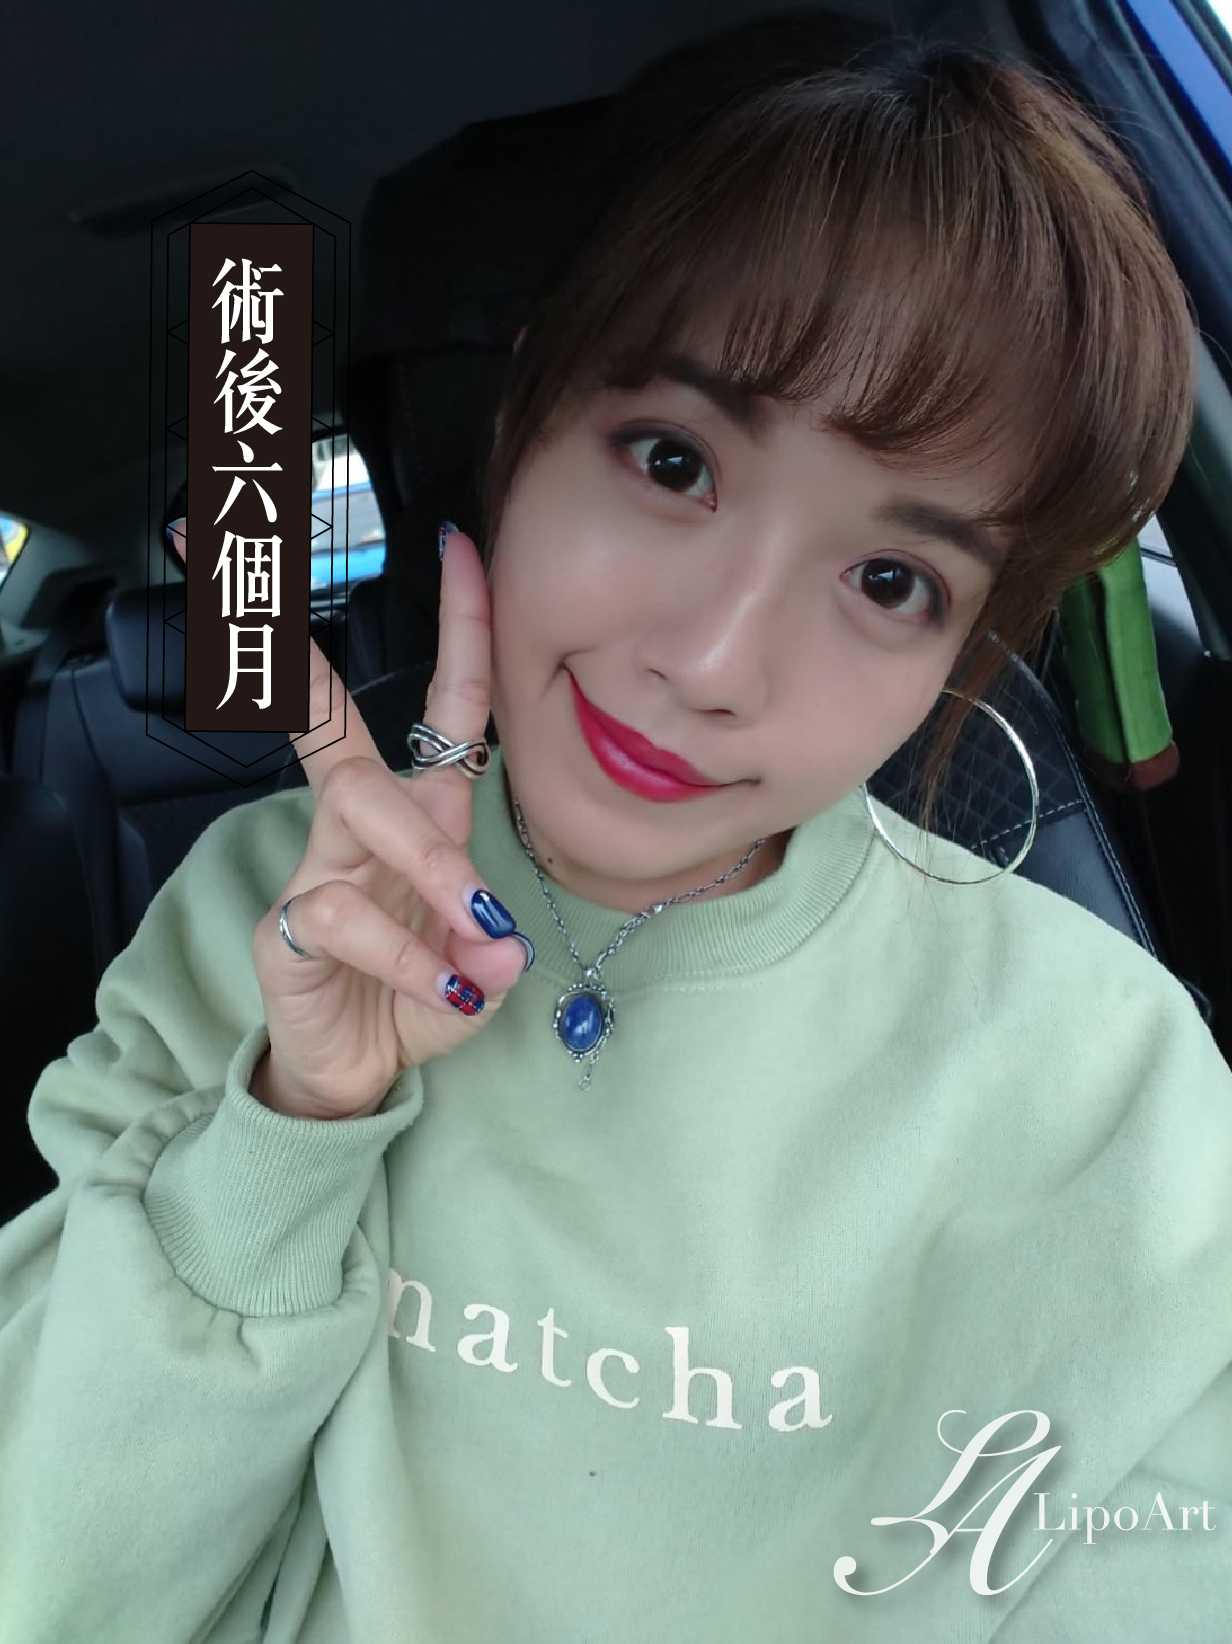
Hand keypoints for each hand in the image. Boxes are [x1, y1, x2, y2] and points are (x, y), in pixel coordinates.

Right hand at [240, 523, 529, 1119]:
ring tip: (481, 935)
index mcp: (421, 815)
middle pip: (346, 734)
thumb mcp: (480, 968)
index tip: (459, 549)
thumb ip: (494, 952)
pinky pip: (342, 912)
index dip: (458, 632)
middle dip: (343, 679)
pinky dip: (407, 953)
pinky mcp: (288, 927)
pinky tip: (444, 993)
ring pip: (360, 811)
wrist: (355, 1074)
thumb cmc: (417, 997)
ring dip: (433, 868)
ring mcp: (318, 869)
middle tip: (391, 649)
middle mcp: (363, 827)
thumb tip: (499, 947)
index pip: (443, 708)